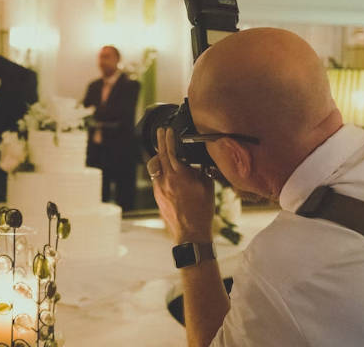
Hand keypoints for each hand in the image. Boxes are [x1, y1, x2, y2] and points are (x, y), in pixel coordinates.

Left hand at [147, 128, 214, 243]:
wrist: (191, 233)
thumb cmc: (202, 210)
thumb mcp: (207, 187)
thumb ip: (200, 172)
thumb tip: (196, 164)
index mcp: (179, 175)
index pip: (171, 151)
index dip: (168, 139)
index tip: (168, 130)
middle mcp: (166, 180)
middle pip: (160, 155)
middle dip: (161, 142)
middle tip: (160, 132)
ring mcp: (159, 189)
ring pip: (155, 167)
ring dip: (159, 157)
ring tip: (163, 151)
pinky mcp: (158, 197)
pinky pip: (156, 178)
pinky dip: (160, 171)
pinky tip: (167, 172)